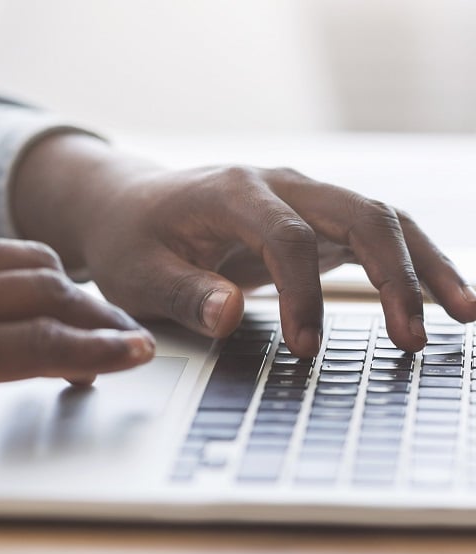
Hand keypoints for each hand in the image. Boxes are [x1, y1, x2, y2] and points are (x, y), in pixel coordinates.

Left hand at [0, 220, 153, 444]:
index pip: (47, 344)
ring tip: (76, 304)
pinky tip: (12, 279)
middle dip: (97, 313)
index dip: (102, 349)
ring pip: (23, 256)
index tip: (139, 352)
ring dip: (61, 282)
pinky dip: (10, 262)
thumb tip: (5, 362)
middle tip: (122, 330)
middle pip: (50, 291)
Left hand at [13, 135, 475, 356]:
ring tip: (462, 314)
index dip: (303, 294)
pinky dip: (408, 263)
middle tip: (410, 338)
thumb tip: (229, 316)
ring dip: (422, 265)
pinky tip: (435, 297)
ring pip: (380, 219)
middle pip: (358, 214)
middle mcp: (278, 185)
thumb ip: (183, 293)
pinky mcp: (310, 221)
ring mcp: (300, 199)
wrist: (131, 208)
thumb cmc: (131, 240)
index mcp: (232, 192)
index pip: (288, 238)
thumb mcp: (138, 273)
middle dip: (393, 276)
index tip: (305, 348)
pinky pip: (372, 234)